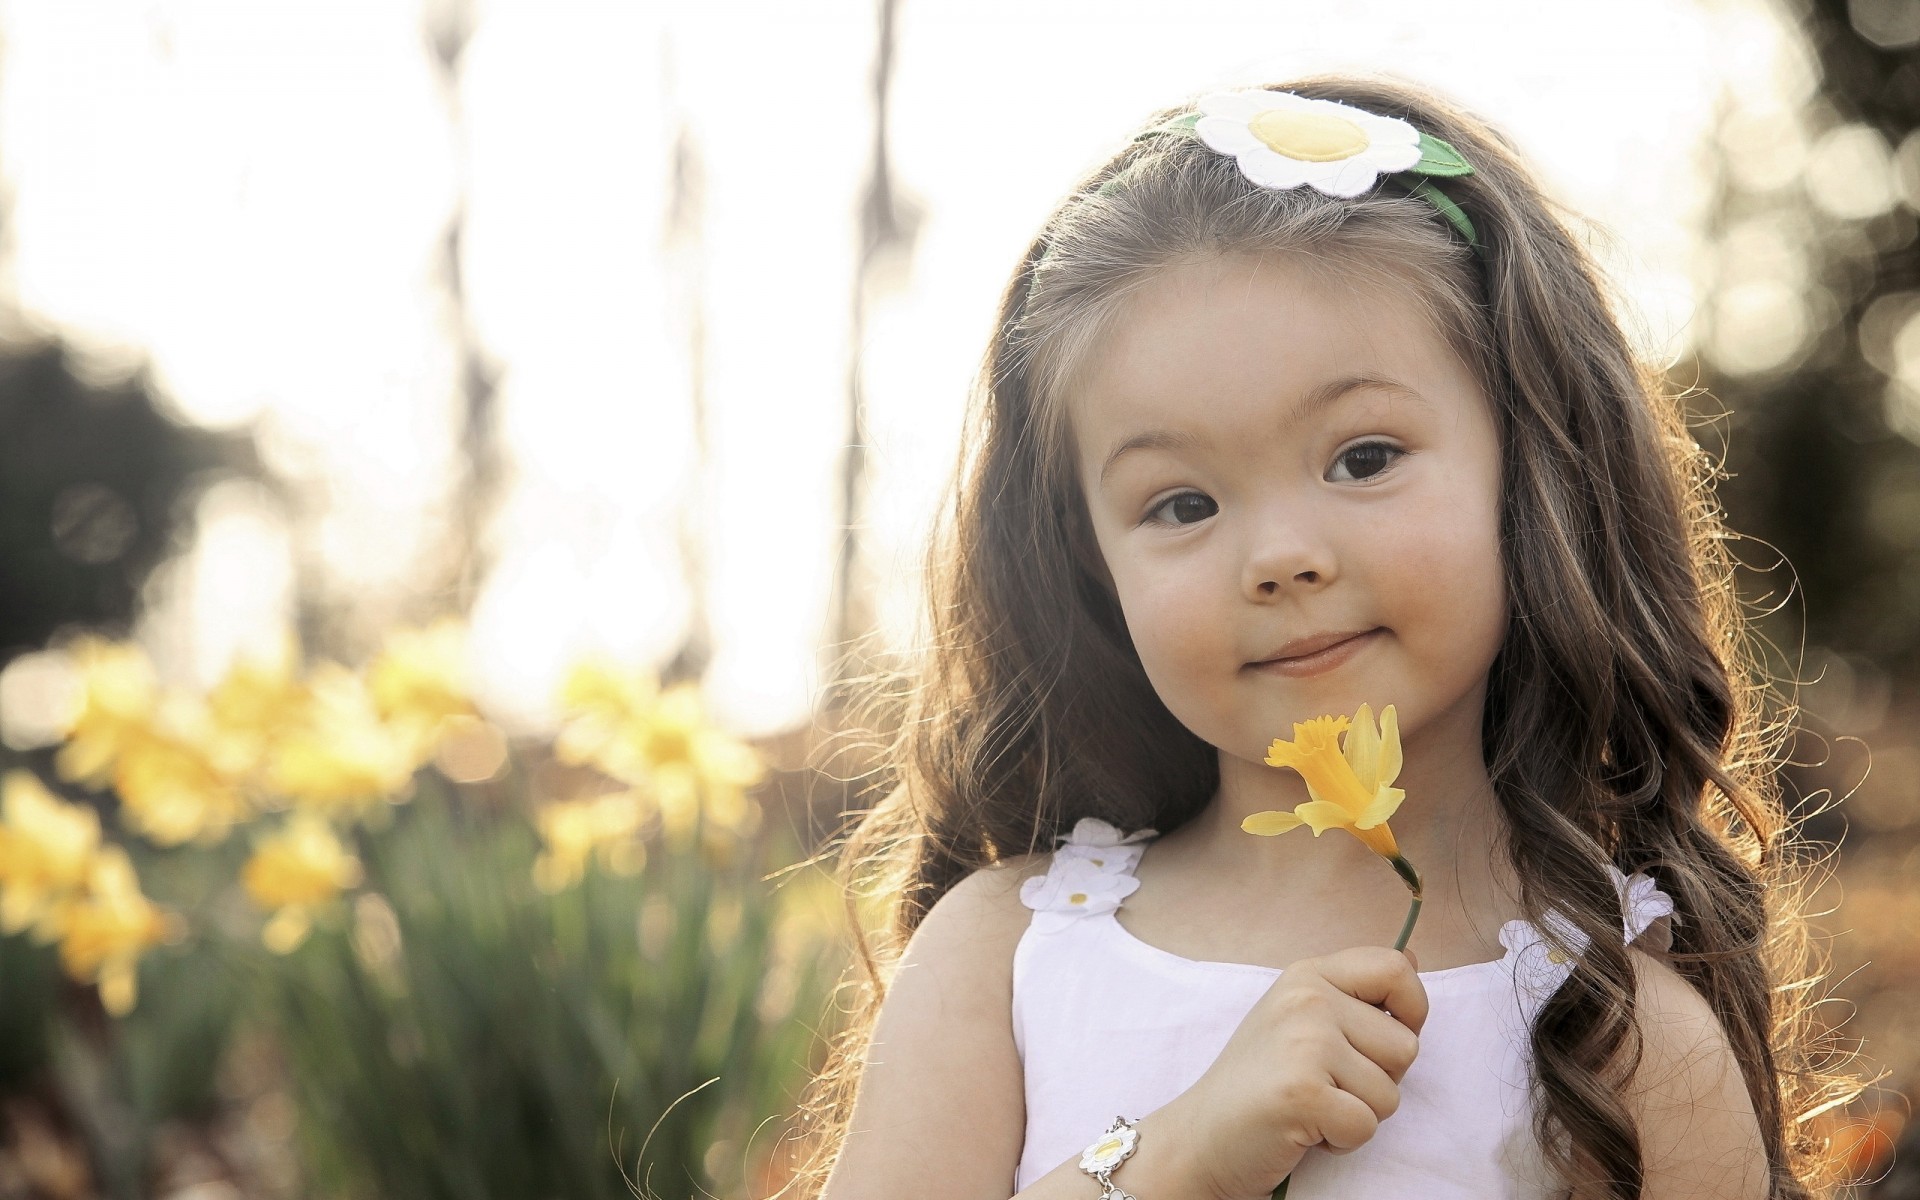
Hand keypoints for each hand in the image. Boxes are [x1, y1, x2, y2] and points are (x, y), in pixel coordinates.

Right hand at [1156, 945, 1426, 1199]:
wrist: (1202, 1135)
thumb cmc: (1258, 1081)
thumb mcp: (1301, 1018)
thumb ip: (1356, 991)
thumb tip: (1416, 958)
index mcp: (1309, 975)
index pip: (1396, 969)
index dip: (1411, 1010)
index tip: (1379, 1042)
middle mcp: (1307, 999)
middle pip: (1405, 1046)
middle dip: (1378, 1080)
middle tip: (1326, 1084)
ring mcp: (1304, 1043)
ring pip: (1390, 1093)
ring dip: (1358, 1114)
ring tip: (1312, 1106)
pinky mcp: (1303, 1092)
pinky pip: (1366, 1127)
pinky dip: (1341, 1142)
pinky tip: (1304, 1129)